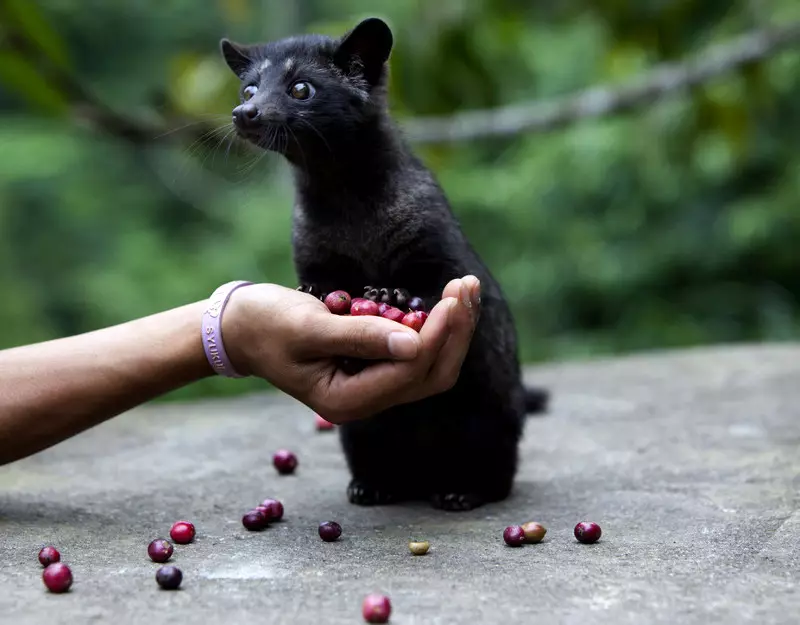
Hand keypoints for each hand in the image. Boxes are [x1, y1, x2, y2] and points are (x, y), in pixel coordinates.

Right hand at [222, 276, 480, 421]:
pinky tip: (446, 299)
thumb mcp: (308, 328)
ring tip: (464, 287)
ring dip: (452, 328)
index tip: (451, 297)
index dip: (436, 335)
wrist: (242, 327)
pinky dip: (435, 326)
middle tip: (466, 286)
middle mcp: (366, 399)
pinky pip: (416, 352)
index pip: (409, 372)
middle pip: (431, 374)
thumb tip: (413, 344)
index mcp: (348, 401)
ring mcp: (372, 384)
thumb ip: (360, 337)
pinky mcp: (374, 365)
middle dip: (455, 332)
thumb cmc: (266, 325)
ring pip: (430, 364)